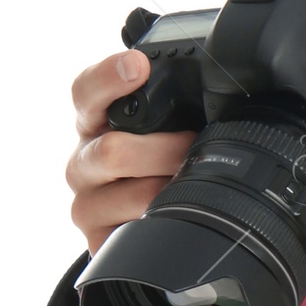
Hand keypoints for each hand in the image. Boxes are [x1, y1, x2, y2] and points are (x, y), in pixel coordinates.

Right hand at [66, 45, 195, 257]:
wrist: (143, 223)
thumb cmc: (159, 166)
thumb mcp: (163, 129)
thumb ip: (174, 104)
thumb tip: (221, 88)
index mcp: (95, 122)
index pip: (87, 91)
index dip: (109, 76)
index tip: (138, 65)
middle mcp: (84, 160)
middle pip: (114, 151)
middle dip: (167, 151)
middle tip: (196, 150)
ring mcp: (86, 202)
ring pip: (135, 195)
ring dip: (172, 191)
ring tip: (192, 187)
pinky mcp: (96, 240)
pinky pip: (135, 234)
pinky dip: (163, 224)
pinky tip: (174, 217)